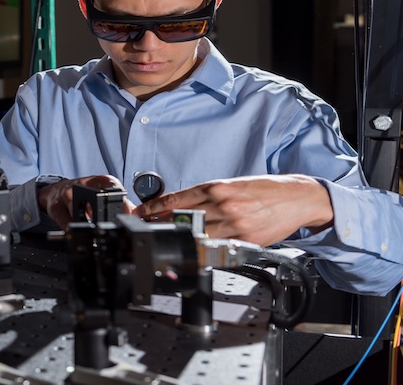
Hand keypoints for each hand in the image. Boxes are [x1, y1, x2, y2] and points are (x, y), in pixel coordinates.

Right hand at [37, 175, 132, 230]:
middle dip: (103, 218)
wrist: (55, 192)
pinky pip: (66, 223)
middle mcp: (82, 184)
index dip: (122, 203)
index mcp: (98, 180)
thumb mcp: (102, 193)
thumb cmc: (82, 192)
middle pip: (96, 201)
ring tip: (95, 234)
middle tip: (110, 228)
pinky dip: (75, 230)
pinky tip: (80, 233)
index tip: (126, 215)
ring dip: (88, 226)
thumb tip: (136, 216)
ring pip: (79, 213)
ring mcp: (67, 194)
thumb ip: (120, 204)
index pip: (114, 187)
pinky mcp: (56, 207)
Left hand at [132, 174, 333, 246]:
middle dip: (161, 226)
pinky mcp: (245, 240)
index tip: (139, 214)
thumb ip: (204, 196)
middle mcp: (223, 204)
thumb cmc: (263, 190)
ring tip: (167, 243)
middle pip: (180, 219)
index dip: (152, 209)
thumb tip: (176, 206)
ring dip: (179, 240)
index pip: (175, 199)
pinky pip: (217, 249)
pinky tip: (193, 252)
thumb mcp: (231, 185)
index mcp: (216, 187)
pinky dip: (202, 251)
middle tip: (147, 230)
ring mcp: (234, 224)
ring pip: (196, 236)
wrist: (297, 197)